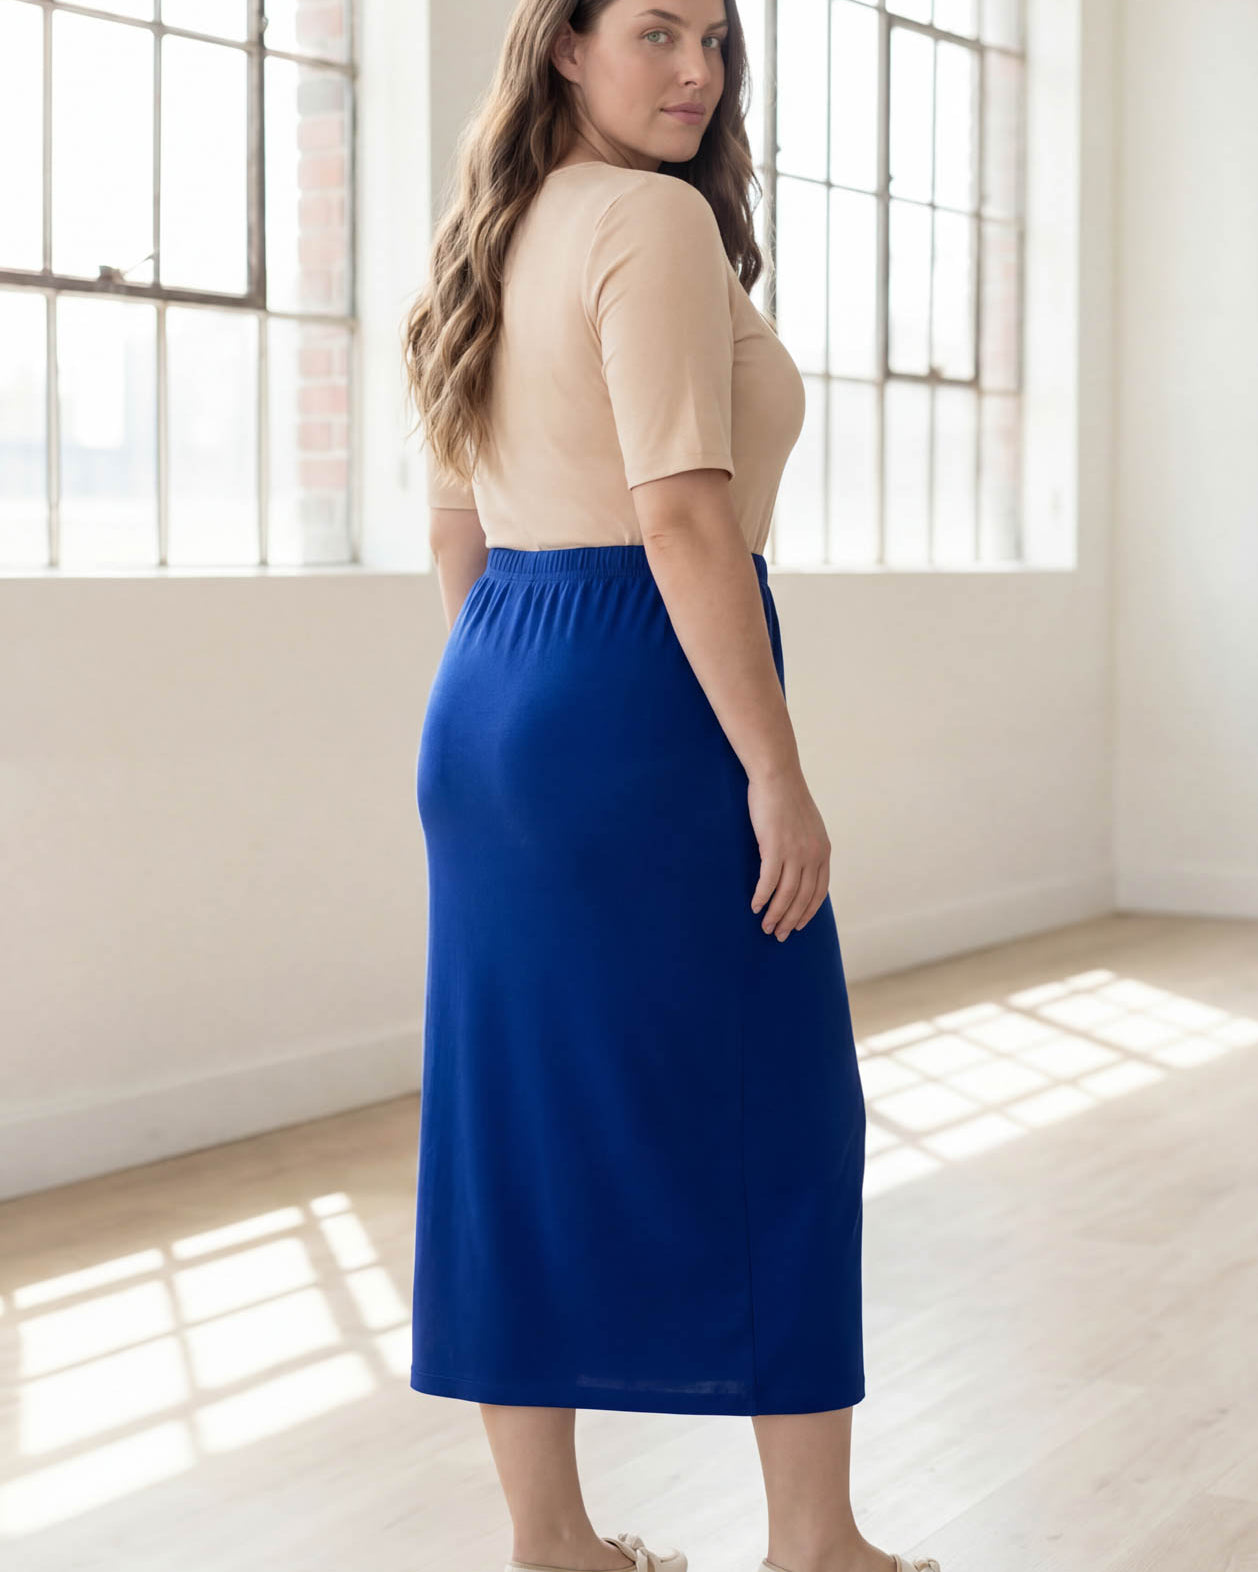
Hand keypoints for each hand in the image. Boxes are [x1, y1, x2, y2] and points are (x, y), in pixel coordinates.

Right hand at [747, 768, 831, 939]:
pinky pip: (769, 882)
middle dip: (791, 921)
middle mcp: (813, 855)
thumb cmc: (787, 799)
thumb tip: (799, 867)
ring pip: (786, 894)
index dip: (808, 912)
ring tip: (766, 927)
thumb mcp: (807, 825)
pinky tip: (755, 907)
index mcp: (823, 851)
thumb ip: (807, 847)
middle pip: (802, 898)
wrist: (777, 776)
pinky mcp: (774, 848)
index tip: (798, 926)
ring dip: (776, 915)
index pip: (819, 891)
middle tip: (778, 935)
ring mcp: (795, 852)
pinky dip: (762, 898)